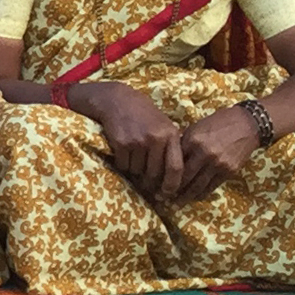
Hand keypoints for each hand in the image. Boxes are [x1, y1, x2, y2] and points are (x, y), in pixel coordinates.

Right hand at [71, 81, 180, 197]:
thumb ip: (172, 147)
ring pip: (138, 171)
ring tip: (135, 164)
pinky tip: (124, 156)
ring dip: (136, 173)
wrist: (117, 101)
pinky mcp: (121, 143)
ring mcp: (138, 141)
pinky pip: (124, 165)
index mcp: (171, 135)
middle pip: (156, 173)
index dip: (173, 184)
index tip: (169, 194)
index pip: (176, 167)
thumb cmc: (144, 115)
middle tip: (149, 188)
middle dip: (152, 184)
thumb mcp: (164, 126)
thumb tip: (176, 176)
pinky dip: (124, 165)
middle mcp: (156, 139)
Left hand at [162, 106, 260, 204]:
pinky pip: (211, 187)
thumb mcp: (195, 128)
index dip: (162, 174)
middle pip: (183, 177)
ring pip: (197, 186)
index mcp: (191, 140)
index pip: (172, 162)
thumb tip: (165, 159)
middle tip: (160, 197)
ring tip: (175, 204)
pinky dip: (201, 194)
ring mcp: (218, 164)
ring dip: (185, 197)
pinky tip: (193, 198)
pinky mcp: (229, 171)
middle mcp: (204, 153)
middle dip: (170, 189)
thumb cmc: (217, 124)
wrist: (247, 124)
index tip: (153, 183)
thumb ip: (182, 144)